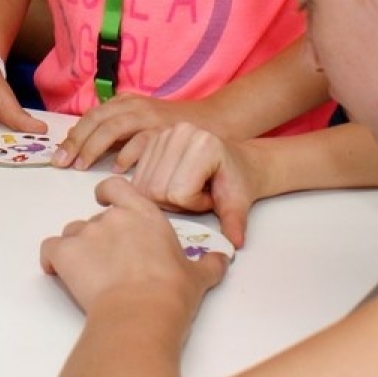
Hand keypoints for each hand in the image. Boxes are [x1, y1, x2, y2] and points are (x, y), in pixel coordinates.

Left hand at [39, 176, 227, 317]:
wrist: (141, 311)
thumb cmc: (172, 293)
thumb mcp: (198, 277)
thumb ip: (208, 264)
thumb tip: (221, 260)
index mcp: (144, 215)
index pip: (116, 188)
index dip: (107, 194)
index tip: (104, 202)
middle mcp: (113, 217)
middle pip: (93, 219)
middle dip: (96, 239)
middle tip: (107, 265)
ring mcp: (86, 233)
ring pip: (71, 233)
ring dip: (76, 250)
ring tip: (87, 276)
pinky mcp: (65, 253)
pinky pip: (49, 249)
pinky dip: (51, 260)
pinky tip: (57, 273)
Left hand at [52, 93, 189, 169]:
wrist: (214, 121)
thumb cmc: (172, 128)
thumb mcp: (140, 122)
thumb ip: (116, 132)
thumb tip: (84, 146)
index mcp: (127, 103)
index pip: (91, 116)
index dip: (73, 136)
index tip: (59, 155)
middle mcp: (136, 107)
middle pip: (97, 120)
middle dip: (76, 142)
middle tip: (62, 162)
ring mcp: (151, 117)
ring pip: (113, 127)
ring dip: (93, 147)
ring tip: (81, 166)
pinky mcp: (166, 131)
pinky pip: (141, 141)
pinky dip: (126, 154)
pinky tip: (116, 169)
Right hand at [126, 123, 260, 247]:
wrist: (236, 162)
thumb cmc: (236, 182)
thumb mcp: (238, 203)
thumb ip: (235, 222)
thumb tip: (236, 244)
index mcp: (204, 144)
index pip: (179, 193)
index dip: (195, 204)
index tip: (210, 197)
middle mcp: (181, 132)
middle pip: (157, 190)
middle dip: (177, 202)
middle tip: (197, 194)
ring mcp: (165, 133)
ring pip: (145, 186)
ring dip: (164, 195)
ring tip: (187, 187)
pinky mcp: (153, 138)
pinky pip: (139, 177)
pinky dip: (153, 187)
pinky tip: (173, 181)